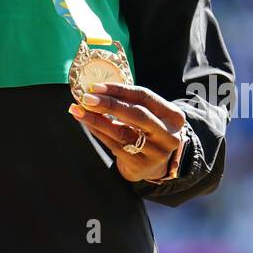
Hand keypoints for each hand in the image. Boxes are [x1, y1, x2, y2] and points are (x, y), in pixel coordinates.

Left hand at [69, 83, 187, 182]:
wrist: (155, 164)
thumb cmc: (148, 131)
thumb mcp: (150, 114)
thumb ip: (130, 102)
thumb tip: (96, 89)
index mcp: (174, 116)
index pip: (145, 97)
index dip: (119, 90)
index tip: (96, 86)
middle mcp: (169, 135)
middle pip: (136, 115)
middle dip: (109, 104)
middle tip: (86, 98)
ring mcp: (156, 153)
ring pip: (122, 132)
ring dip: (97, 120)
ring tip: (78, 110)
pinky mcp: (141, 165)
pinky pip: (114, 146)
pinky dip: (98, 132)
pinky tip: (87, 124)